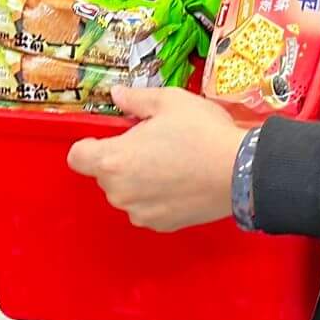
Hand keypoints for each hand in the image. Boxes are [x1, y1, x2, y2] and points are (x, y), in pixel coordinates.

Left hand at [66, 87, 247, 230]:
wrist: (241, 173)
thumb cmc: (203, 134)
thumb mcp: (170, 101)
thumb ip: (135, 100)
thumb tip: (117, 95)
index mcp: (113, 160)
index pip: (77, 156)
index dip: (90, 144)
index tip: (111, 136)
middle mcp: (120, 192)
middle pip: (104, 173)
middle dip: (121, 157)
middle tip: (152, 141)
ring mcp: (140, 212)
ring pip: (126, 191)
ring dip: (138, 178)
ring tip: (171, 161)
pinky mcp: (160, 224)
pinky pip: (146, 207)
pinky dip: (156, 196)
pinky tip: (181, 180)